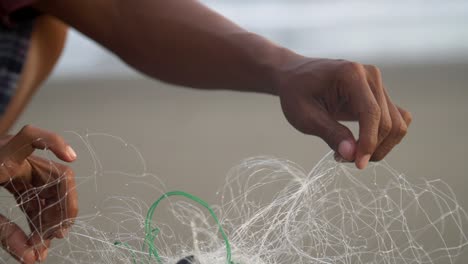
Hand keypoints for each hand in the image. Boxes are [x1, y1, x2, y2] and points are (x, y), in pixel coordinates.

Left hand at [0, 125, 77, 262]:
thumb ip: (4, 233)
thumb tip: (31, 256)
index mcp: (1, 158)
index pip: (30, 136)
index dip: (54, 142)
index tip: (71, 157)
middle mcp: (18, 161)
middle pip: (57, 175)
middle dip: (62, 206)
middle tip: (57, 233)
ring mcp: (21, 172)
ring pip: (53, 191)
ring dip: (54, 217)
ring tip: (45, 242)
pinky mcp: (19, 183)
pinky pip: (40, 199)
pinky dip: (42, 218)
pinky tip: (39, 236)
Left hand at [276, 57, 411, 168]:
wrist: (294, 76)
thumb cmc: (296, 93)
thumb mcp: (305, 116)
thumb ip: (330, 133)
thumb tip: (352, 155)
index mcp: (351, 74)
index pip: (372, 113)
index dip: (369, 143)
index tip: (358, 165)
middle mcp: (371, 75)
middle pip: (388, 122)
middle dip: (371, 148)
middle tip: (342, 159)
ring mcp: (378, 84)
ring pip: (397, 124)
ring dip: (379, 146)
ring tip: (349, 153)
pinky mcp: (380, 95)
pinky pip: (397, 119)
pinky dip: (384, 138)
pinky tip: (361, 145)